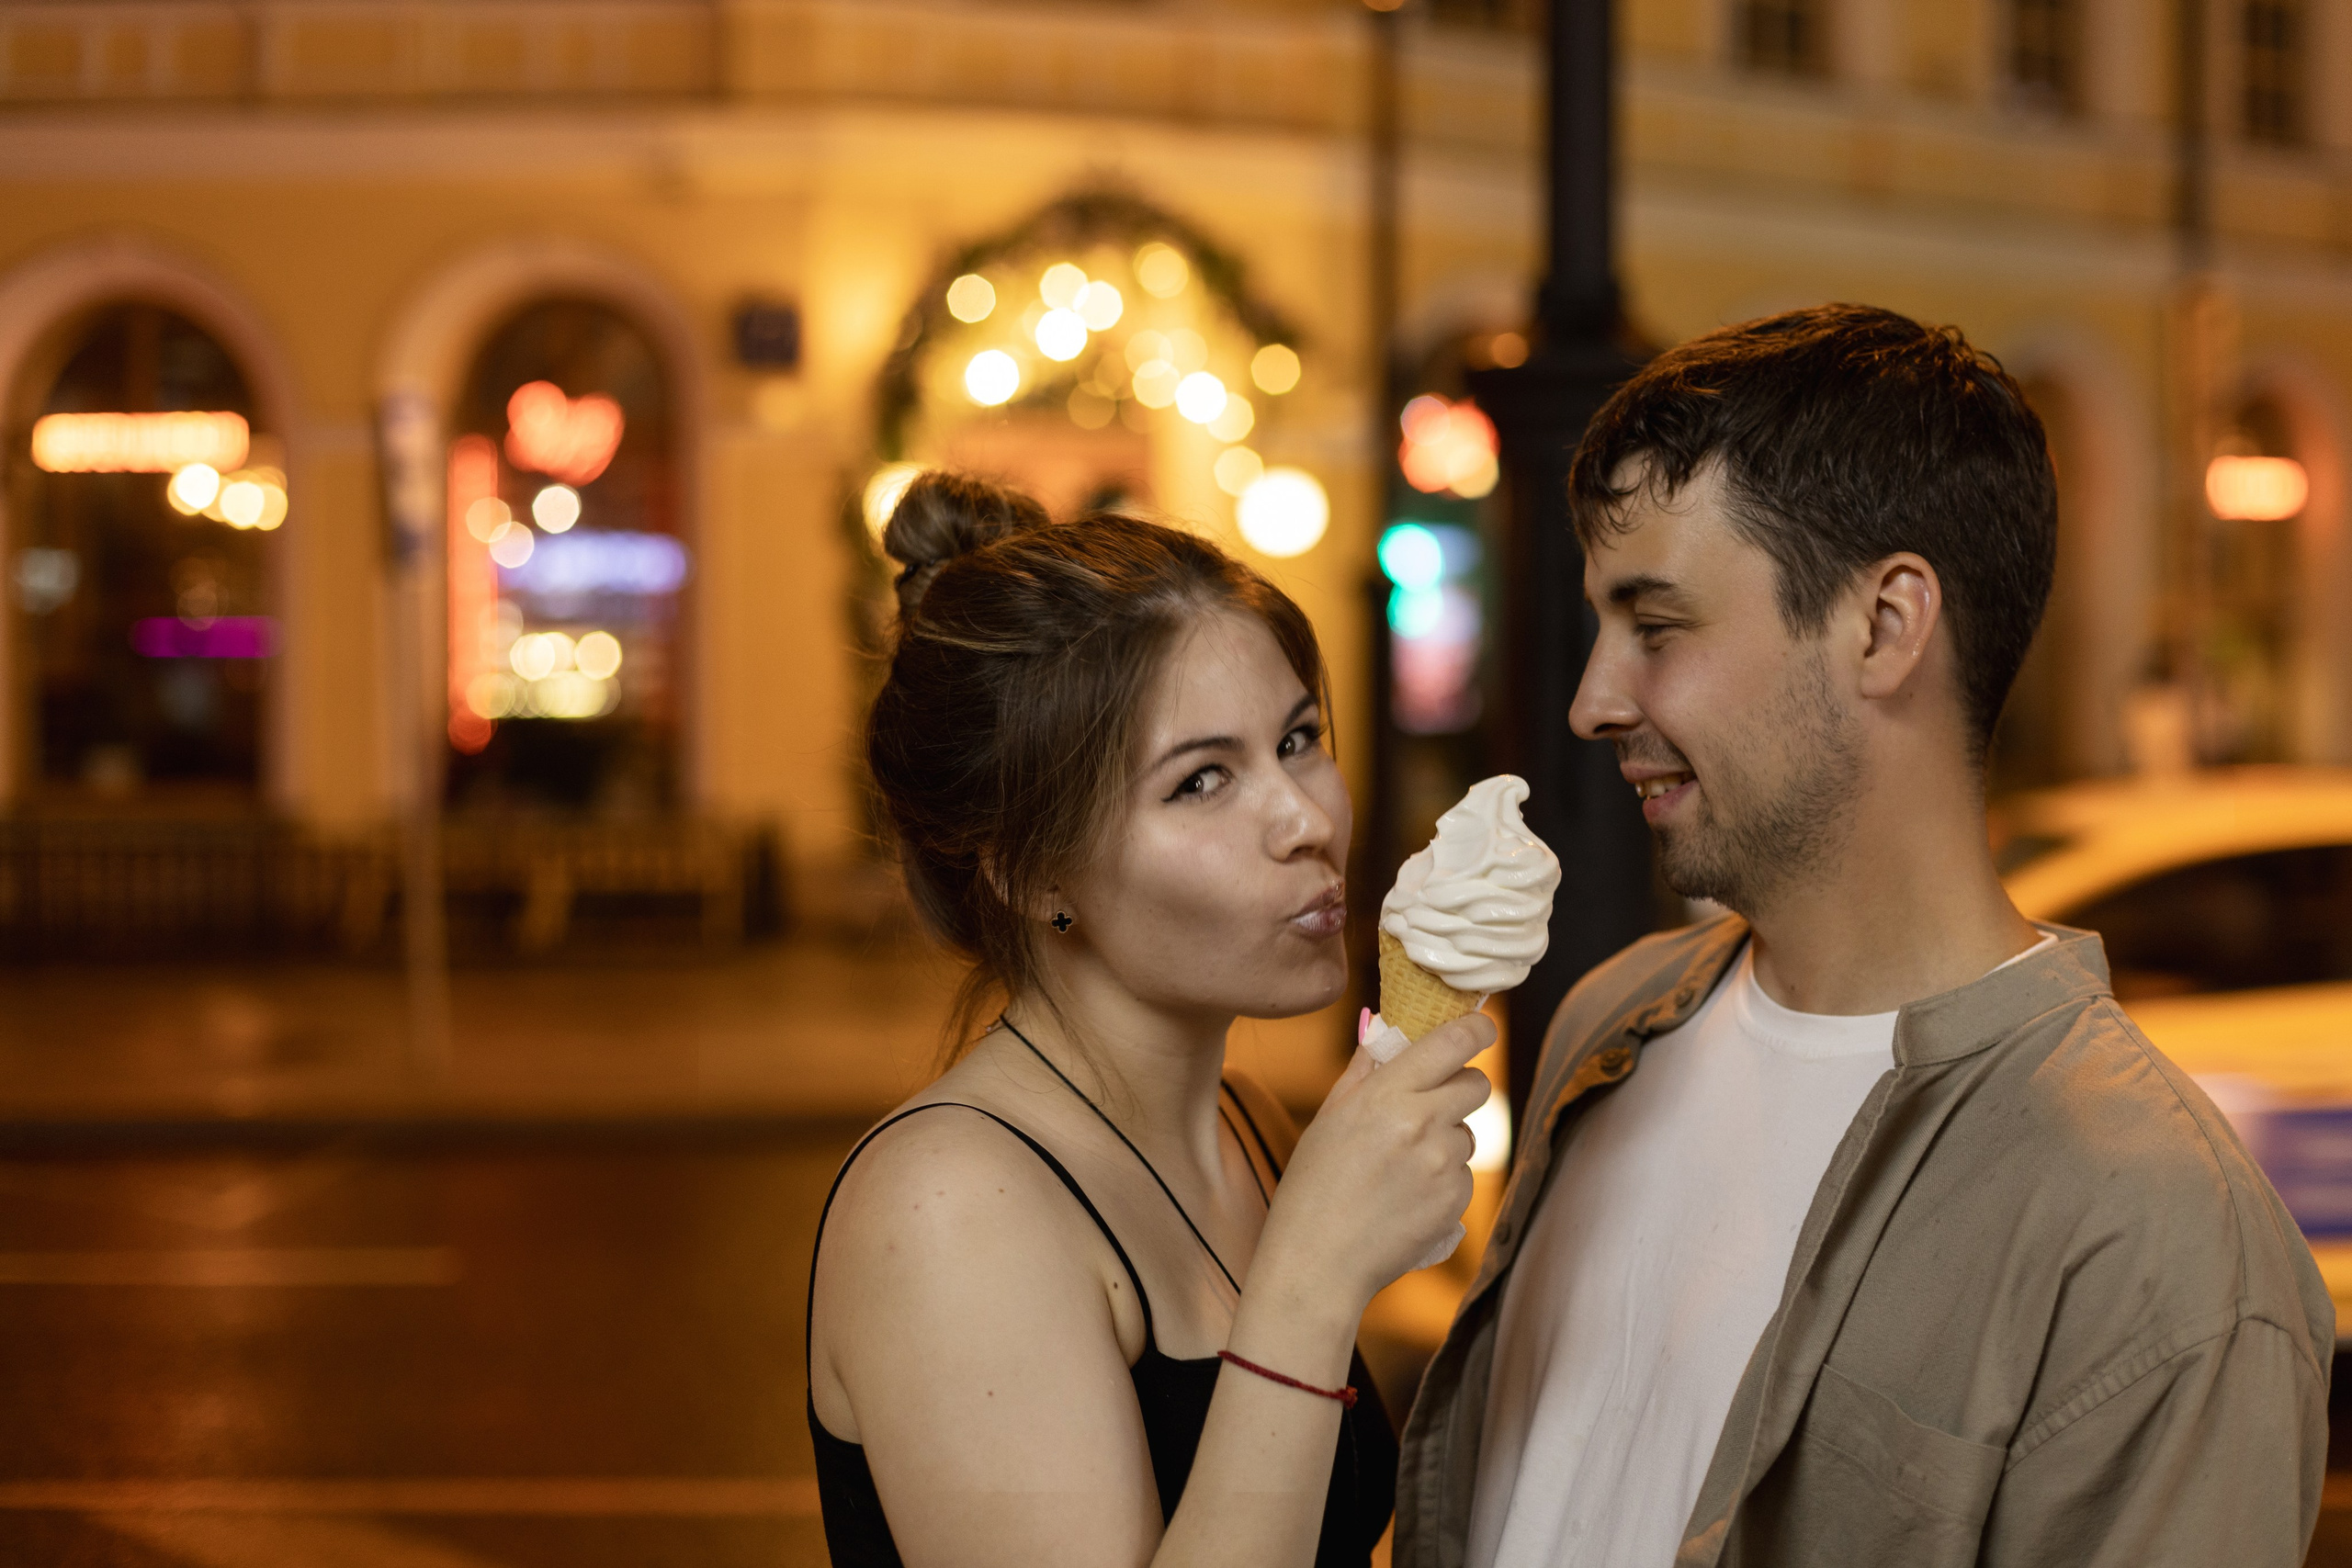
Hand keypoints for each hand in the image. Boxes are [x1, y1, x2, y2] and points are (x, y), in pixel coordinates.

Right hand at [1256, 1011, 1496, 1310]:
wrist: (1319, 1263)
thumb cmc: (1313, 1187)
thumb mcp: (1329, 1119)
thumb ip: (1364, 1070)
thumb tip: (1382, 1025)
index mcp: (1387, 1096)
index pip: (1455, 1042)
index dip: (1477, 1029)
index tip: (1481, 1028)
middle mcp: (1423, 1125)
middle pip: (1477, 1083)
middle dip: (1462, 1085)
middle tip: (1432, 1102)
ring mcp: (1444, 1166)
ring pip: (1468, 1133)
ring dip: (1446, 1139)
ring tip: (1399, 1168)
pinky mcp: (1457, 1202)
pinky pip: (1464, 1174)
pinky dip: (1444, 1180)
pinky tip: (1406, 1197)